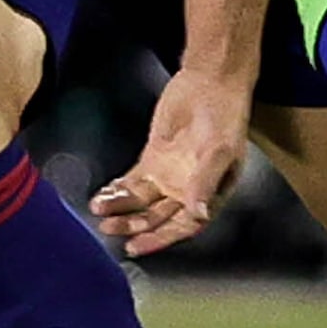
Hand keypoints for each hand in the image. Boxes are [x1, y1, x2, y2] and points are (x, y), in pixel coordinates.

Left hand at [92, 66, 253, 256]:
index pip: (183, 226)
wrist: (210, 81)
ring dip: (121, 209)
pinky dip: (118, 190)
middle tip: (109, 228)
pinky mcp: (154, 158)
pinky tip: (103, 195)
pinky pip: (133, 181)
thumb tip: (198, 213)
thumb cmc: (226, 116)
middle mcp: (188, 190)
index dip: (160, 239)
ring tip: (100, 209)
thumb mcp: (220, 151)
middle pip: (157, 218)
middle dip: (133, 225)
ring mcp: (169, 175)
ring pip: (142, 202)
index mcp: (210, 194)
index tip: (136, 246)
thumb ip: (206, 182)